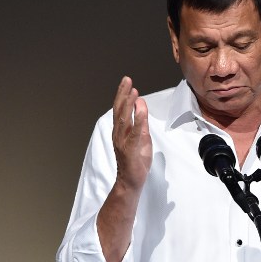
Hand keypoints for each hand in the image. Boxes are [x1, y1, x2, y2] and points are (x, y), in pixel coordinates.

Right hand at [112, 76, 151, 190]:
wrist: (131, 181)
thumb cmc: (136, 162)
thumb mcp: (142, 139)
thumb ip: (142, 123)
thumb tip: (142, 106)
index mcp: (120, 131)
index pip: (120, 110)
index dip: (123, 96)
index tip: (128, 83)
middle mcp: (118, 134)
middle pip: (119, 110)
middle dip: (123, 94)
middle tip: (127, 80)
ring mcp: (122, 141)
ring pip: (124, 118)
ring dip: (128, 103)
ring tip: (132, 90)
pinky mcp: (130, 149)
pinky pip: (134, 132)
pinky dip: (138, 119)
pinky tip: (140, 108)